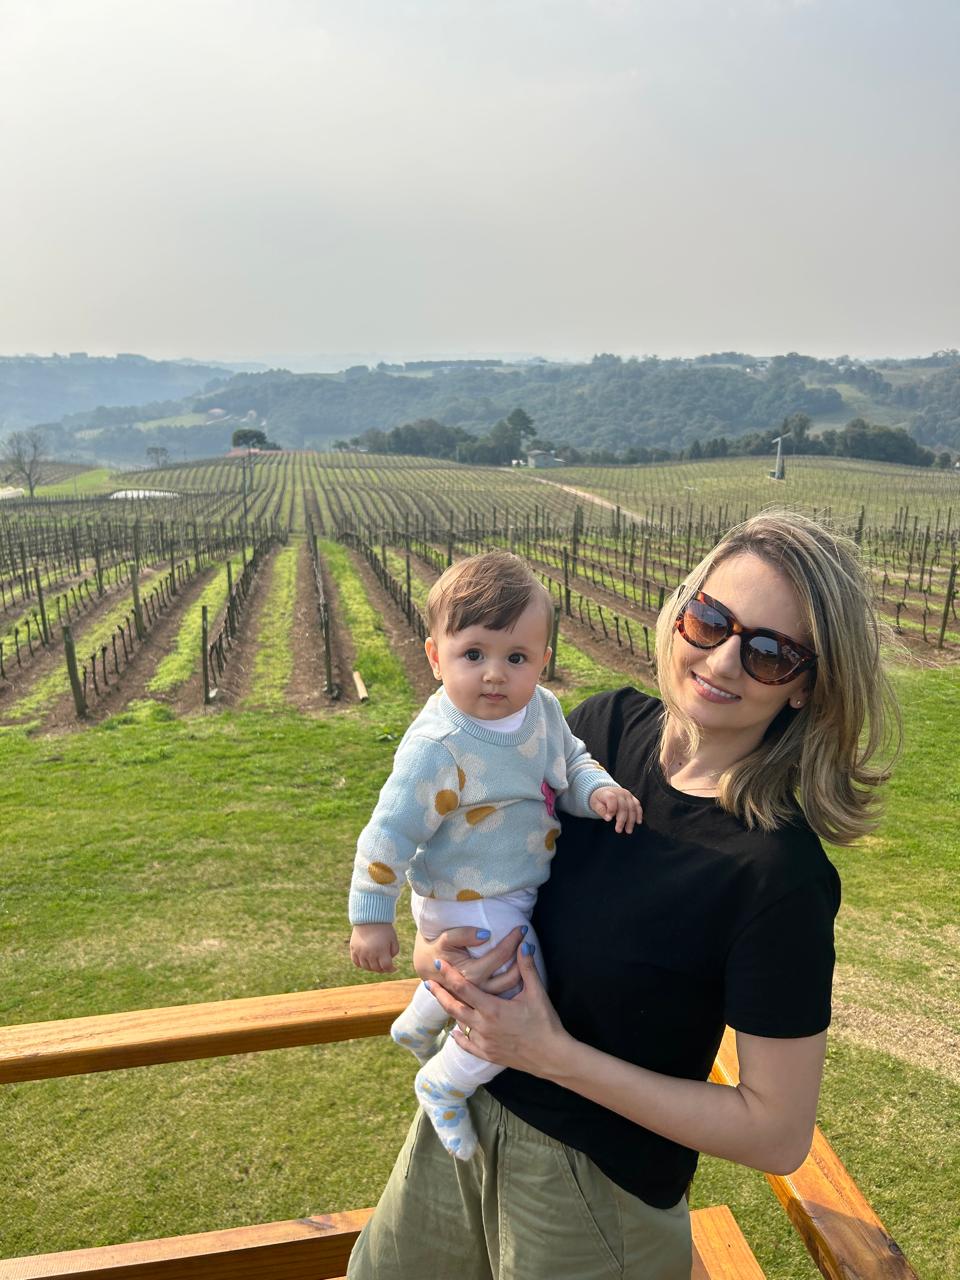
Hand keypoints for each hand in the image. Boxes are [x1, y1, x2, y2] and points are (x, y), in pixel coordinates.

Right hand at [350, 922, 399, 972]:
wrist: (370, 917)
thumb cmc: (384, 929)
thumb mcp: (393, 940)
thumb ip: (394, 953)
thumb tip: (389, 963)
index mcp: (381, 951)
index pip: (386, 967)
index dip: (391, 969)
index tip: (394, 968)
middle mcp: (370, 953)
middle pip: (376, 968)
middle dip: (382, 968)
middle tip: (385, 965)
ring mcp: (360, 952)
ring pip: (366, 967)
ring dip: (372, 967)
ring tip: (376, 963)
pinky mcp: (353, 949)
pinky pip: (356, 962)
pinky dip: (361, 964)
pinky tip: (367, 961)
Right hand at [413, 926, 525, 995]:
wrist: (428, 971)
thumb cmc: (438, 952)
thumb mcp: (446, 940)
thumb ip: (464, 934)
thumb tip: (486, 933)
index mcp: (472, 973)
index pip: (500, 955)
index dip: (513, 940)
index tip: (522, 928)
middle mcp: (480, 989)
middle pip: (511, 974)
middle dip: (523, 955)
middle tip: (528, 939)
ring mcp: (483, 999)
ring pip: (511, 986)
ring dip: (522, 970)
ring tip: (527, 952)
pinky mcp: (483, 1003)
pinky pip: (507, 995)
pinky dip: (516, 983)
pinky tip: (521, 971)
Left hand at [426, 941, 571, 1076]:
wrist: (552, 1057)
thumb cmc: (545, 1024)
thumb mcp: (536, 993)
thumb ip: (527, 967)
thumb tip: (523, 944)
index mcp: (492, 1009)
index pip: (463, 988)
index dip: (449, 974)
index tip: (439, 964)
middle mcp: (483, 1026)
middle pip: (454, 1006)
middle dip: (440, 993)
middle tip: (429, 982)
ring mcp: (484, 1042)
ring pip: (460, 1024)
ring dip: (450, 1011)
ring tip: (442, 1001)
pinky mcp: (489, 1055)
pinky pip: (467, 1045)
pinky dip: (459, 1037)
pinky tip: (455, 1032)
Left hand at [590, 786, 641, 832]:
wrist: (606, 792)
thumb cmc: (599, 800)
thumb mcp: (595, 804)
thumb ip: (600, 810)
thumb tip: (608, 818)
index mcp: (608, 793)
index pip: (611, 799)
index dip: (611, 809)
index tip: (608, 820)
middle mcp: (619, 793)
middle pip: (623, 806)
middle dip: (622, 820)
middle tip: (618, 830)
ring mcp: (627, 795)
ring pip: (632, 808)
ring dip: (631, 820)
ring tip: (628, 831)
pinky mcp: (633, 798)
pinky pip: (637, 806)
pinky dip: (639, 814)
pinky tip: (638, 822)